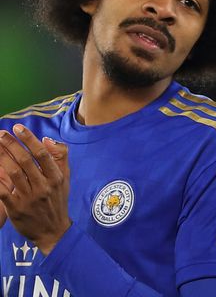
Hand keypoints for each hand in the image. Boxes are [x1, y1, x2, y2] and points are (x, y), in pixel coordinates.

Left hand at [0, 124, 71, 253]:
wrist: (53, 231)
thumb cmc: (58, 202)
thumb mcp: (65, 180)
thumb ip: (60, 158)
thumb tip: (47, 140)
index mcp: (56, 177)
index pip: (42, 154)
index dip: (29, 139)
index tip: (18, 127)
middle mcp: (44, 186)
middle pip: (25, 161)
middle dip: (10, 145)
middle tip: (1, 134)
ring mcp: (29, 197)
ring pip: (12, 173)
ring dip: (1, 157)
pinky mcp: (16, 208)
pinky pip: (2, 191)